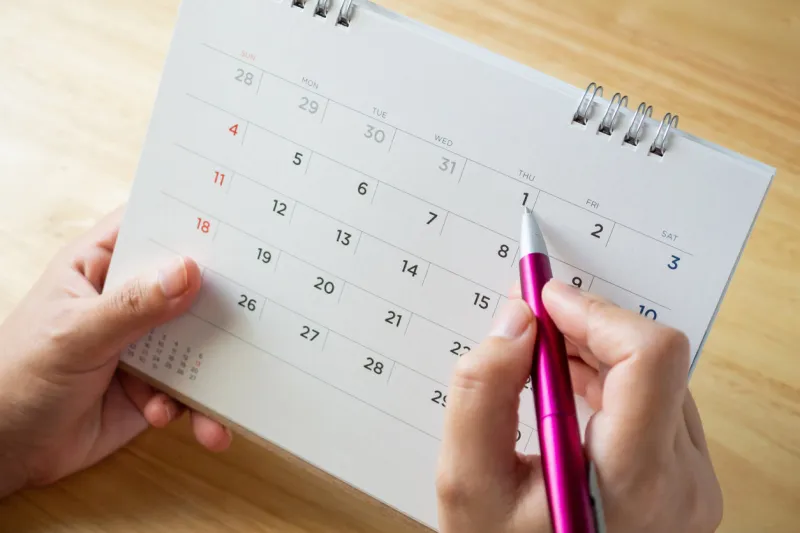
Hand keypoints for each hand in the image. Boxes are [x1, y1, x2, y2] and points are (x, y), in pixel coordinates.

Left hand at [0, 208, 230, 497]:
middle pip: (189, 284)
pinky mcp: (155, 385)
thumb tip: (187, 271)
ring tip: (228, 392)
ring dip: (217, 366)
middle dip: (222, 298)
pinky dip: (197, 409)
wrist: (6, 452)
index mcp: (101, 267)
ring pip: (199, 342)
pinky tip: (187, 422)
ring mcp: (145, 342)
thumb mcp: (75, 334)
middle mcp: (129, 300)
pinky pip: (192, 390)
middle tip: (261, 306)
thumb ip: (132, 306)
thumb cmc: (18, 377)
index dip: (191, 220)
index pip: (151, 227)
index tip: (237, 224)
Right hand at [436, 280, 722, 532]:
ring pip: (659, 374)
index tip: (545, 301)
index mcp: (635, 483)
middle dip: (585, 328)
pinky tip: (567, 386)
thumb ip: (481, 394)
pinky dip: (611, 379)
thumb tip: (517, 321)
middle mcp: (683, 482)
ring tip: (540, 361)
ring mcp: (694, 482)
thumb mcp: (468, 486)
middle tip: (529, 324)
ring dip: (597, 352)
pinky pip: (659, 399)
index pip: (649, 358)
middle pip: (653, 360)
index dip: (594, 314)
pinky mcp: (689, 478)